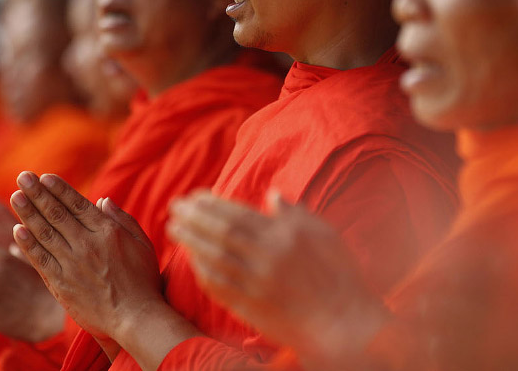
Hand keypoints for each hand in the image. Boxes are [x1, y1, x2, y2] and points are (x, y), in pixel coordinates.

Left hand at [9, 172, 164, 344]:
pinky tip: (17, 231)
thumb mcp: (142, 243)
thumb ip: (122, 220)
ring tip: (15, 196)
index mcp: (107, 231)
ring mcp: (72, 264)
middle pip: (56, 214)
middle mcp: (86, 244)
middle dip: (38, 193)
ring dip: (27, 213)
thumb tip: (103, 201)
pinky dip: (27, 245)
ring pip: (44, 233)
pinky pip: (40, 260)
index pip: (77, 204)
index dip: (59, 189)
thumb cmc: (143, 280)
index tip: (44, 177)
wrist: (135, 317)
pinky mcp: (61, 284)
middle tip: (23, 177)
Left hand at [168, 189, 389, 361]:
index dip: (211, 204)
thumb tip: (272, 194)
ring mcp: (257, 285)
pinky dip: (202, 273)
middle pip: (220, 233)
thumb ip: (295, 213)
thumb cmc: (339, 275)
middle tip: (174, 207)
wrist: (344, 322)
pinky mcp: (251, 308)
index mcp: (284, 236)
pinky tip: (191, 262)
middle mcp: (267, 258)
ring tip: (174, 230)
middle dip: (193, 218)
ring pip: (214, 258)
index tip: (195, 196)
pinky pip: (219, 288)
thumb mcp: (325, 234)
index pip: (238, 214)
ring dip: (190, 242)